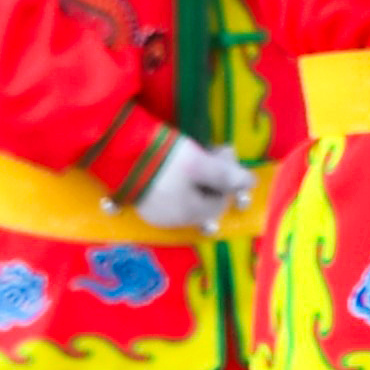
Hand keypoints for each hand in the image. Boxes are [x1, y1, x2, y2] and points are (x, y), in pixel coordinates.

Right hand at [129, 131, 254, 235]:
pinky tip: (177, 163)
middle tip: (214, 150)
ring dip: (198, 178)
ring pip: (187, 198)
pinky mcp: (141, 200)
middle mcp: (172, 220)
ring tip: (197, 154)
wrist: (119, 150)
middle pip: (203, 201)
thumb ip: (225, 175)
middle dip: (213, 177)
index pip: (219, 203)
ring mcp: (155, 212)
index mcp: (188, 213)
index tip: (224, 153)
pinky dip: (180, 181)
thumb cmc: (164, 158)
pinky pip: (170, 195)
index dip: (227, 180)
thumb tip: (250, 183)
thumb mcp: (198, 163)